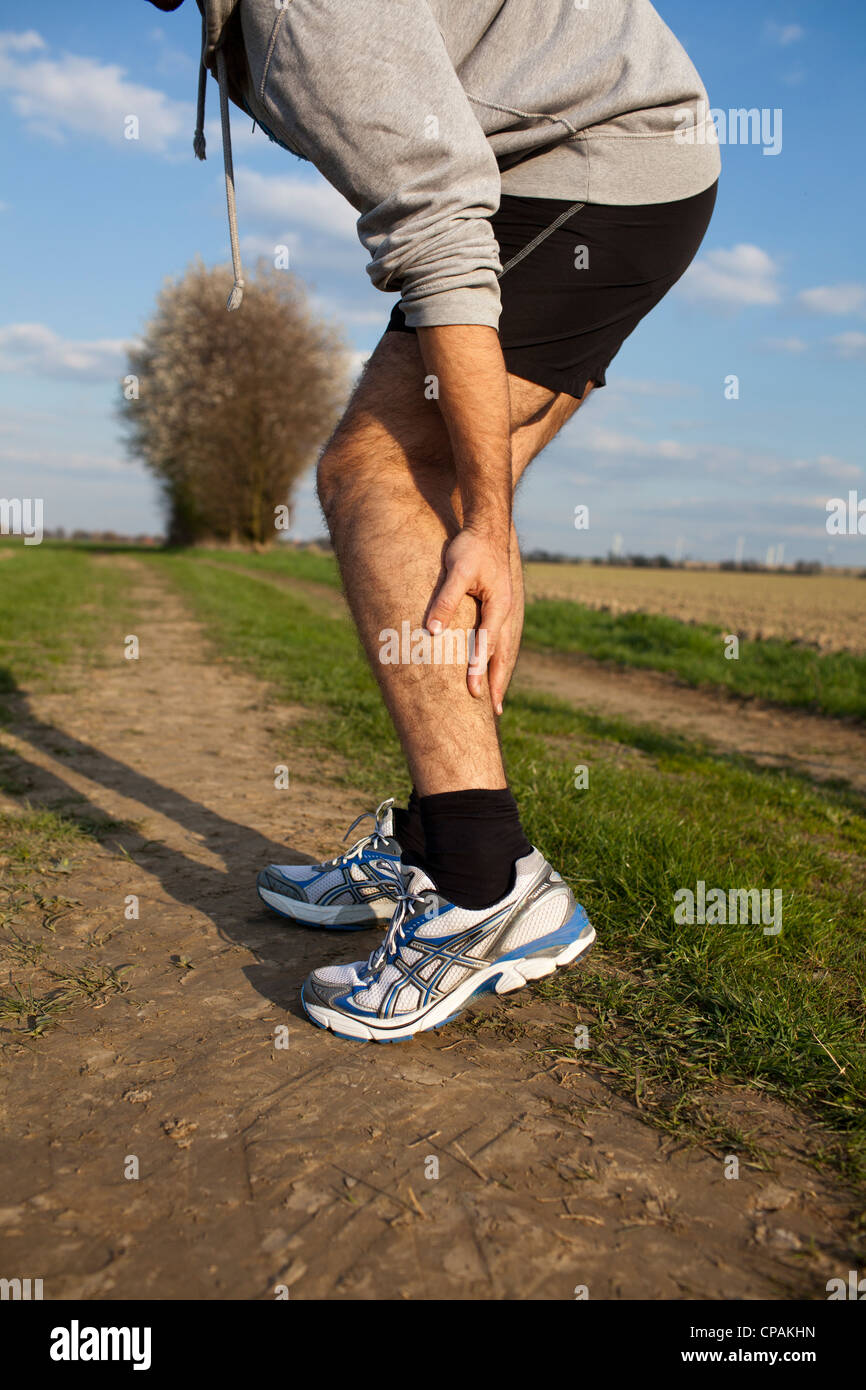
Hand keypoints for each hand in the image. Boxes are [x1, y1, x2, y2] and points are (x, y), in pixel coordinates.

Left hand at [426, 527, 511, 709]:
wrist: (488, 528)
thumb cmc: (471, 547)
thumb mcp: (456, 569)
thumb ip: (446, 600)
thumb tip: (434, 630)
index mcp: (500, 605)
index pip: (488, 643)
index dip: (481, 668)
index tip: (474, 690)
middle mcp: (507, 612)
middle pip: (504, 654)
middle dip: (498, 682)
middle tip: (493, 711)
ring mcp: (507, 612)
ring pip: (506, 650)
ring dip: (501, 675)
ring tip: (496, 701)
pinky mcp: (502, 610)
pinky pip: (502, 641)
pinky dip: (499, 660)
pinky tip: (493, 670)